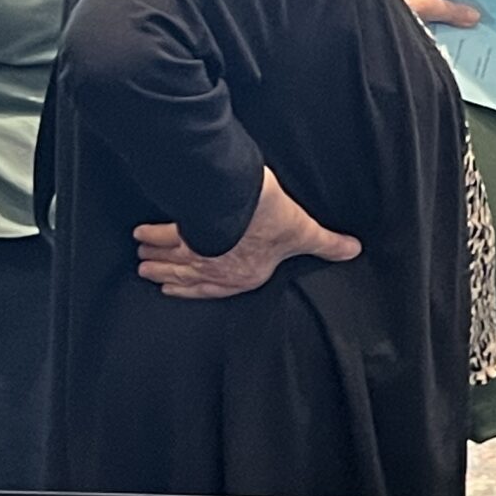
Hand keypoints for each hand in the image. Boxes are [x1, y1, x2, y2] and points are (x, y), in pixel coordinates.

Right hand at [134, 168, 360, 299]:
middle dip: (167, 275)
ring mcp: (196, 250)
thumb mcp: (306, 232)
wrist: (242, 204)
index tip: (173, 290)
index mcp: (242, 275)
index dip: (194, 291)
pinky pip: (166, 234)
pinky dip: (153, 235)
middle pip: (185, 274)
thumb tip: (353, 250)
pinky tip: (142, 232)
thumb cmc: (272, 221)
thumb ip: (327, 243)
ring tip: (142, 259)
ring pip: (171, 257)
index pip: (214, 289)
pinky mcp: (185, 228)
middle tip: (148, 273)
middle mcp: (215, 267)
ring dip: (157, 259)